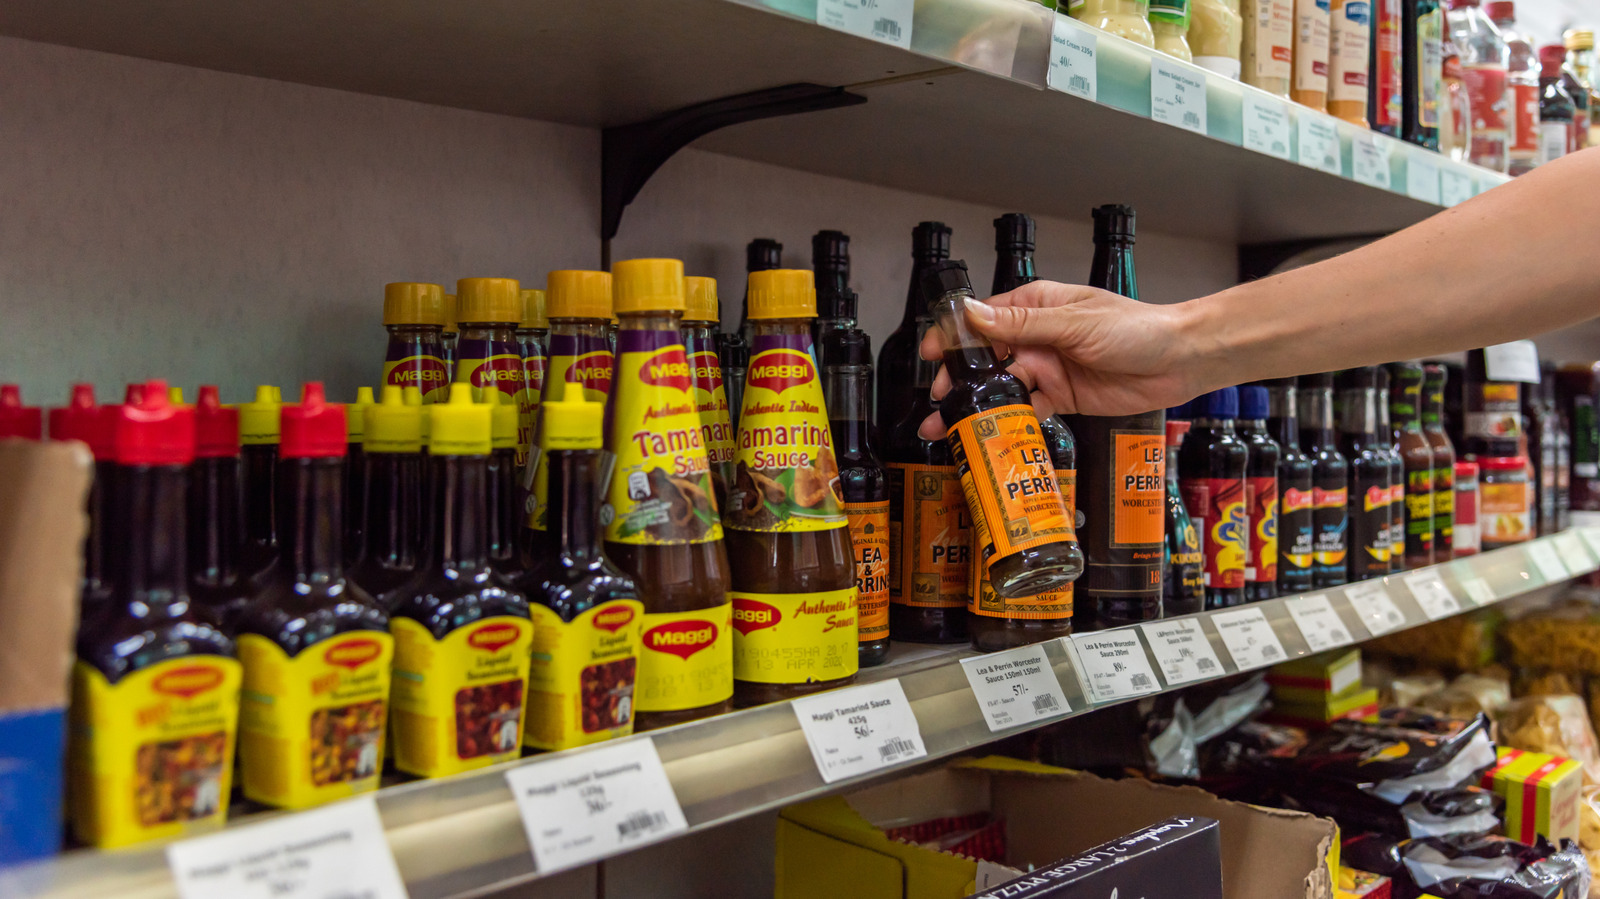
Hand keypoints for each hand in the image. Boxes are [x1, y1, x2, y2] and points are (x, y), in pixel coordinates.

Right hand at [916, 280, 1202, 439]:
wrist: (1180, 361)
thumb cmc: (1138, 329)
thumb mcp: (1074, 323)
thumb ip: (1021, 325)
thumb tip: (973, 315)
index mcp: (1038, 306)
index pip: (984, 319)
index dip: (954, 336)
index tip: (932, 354)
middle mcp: (1038, 337)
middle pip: (986, 358)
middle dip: (959, 379)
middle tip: (940, 399)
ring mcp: (1049, 368)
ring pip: (1002, 388)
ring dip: (977, 405)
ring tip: (951, 424)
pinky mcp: (1061, 397)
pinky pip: (1027, 411)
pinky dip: (1007, 423)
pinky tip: (990, 434)